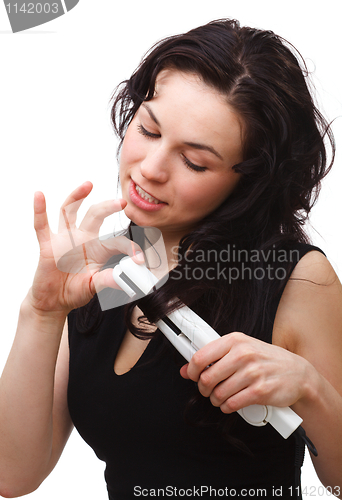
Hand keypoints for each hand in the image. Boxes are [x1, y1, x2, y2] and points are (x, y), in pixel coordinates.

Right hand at [29, 182, 143, 315]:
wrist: (54, 302)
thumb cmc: (75, 291)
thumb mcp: (94, 286)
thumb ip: (107, 281)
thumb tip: (125, 281)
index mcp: (98, 249)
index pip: (116, 242)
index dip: (129, 248)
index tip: (140, 259)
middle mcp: (82, 239)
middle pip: (95, 216)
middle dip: (108, 207)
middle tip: (121, 201)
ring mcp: (64, 240)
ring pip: (70, 212)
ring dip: (77, 196)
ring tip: (88, 184)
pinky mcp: (47, 245)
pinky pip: (41, 226)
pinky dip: (39, 210)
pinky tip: (39, 195)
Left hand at [180, 331, 311, 412]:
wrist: (298, 373)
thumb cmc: (266, 360)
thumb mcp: (241, 350)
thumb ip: (213, 358)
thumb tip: (186, 370)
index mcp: (235, 341)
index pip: (201, 357)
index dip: (192, 370)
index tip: (194, 376)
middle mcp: (243, 354)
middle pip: (207, 378)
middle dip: (204, 389)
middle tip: (209, 390)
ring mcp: (252, 373)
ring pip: (218, 393)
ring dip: (217, 399)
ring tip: (222, 397)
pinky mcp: (260, 391)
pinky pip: (232, 404)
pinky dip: (228, 407)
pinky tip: (232, 402)